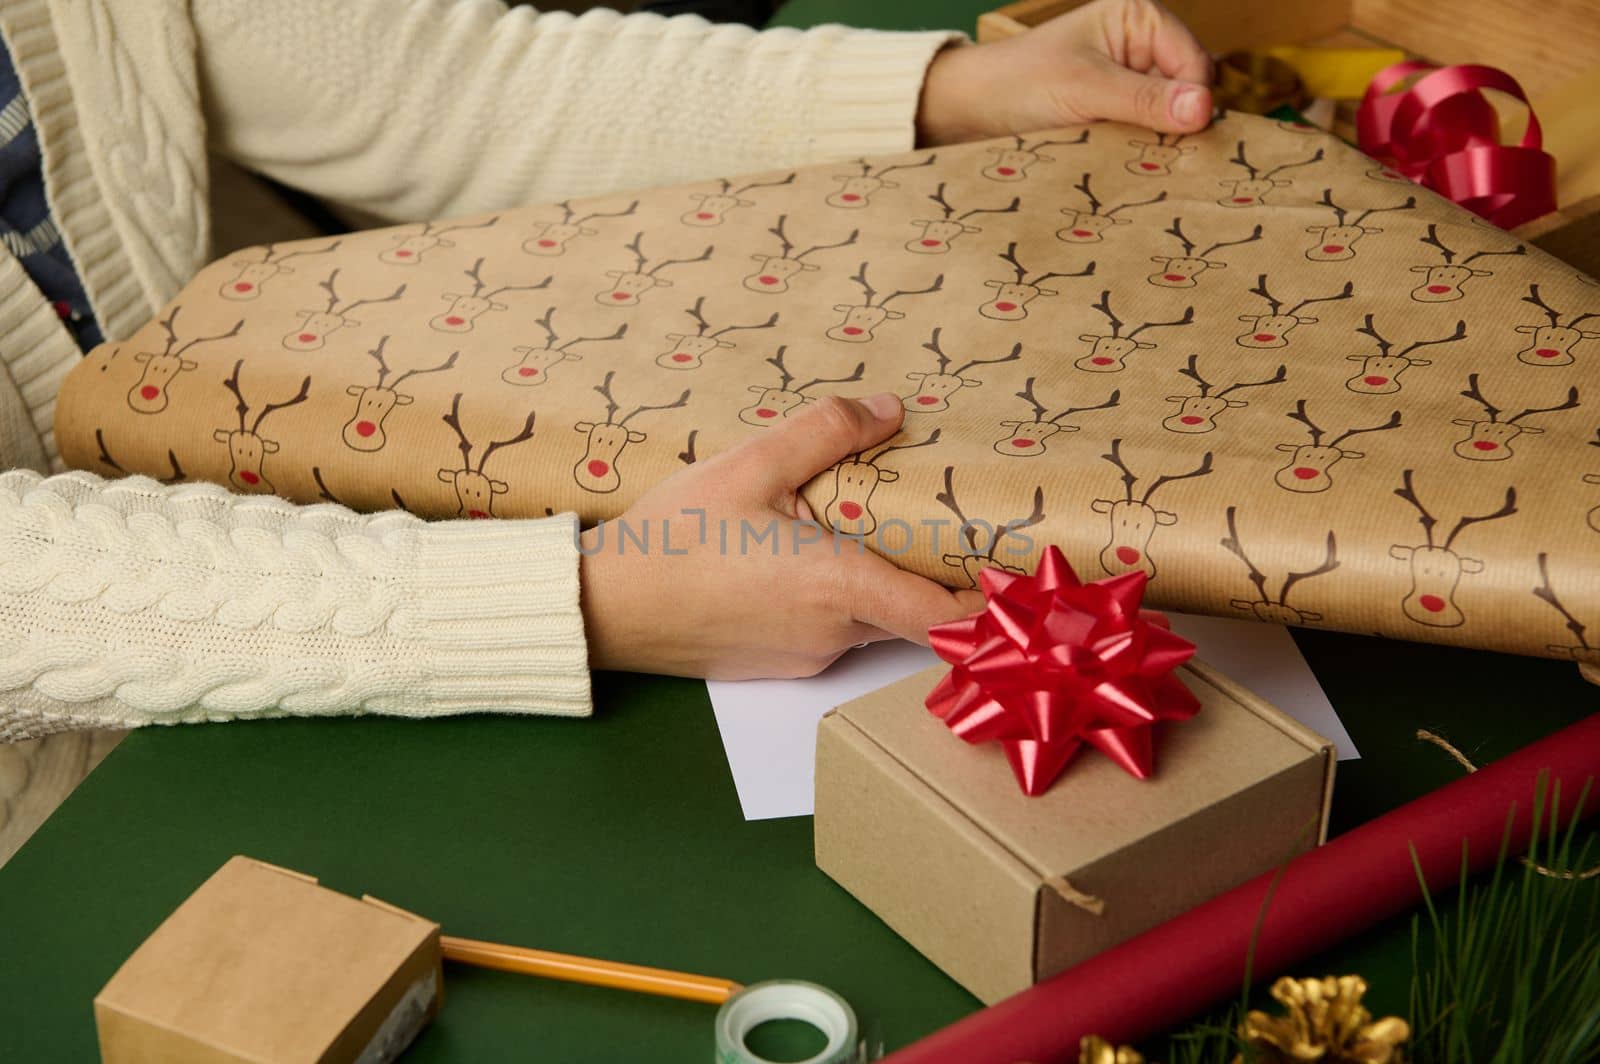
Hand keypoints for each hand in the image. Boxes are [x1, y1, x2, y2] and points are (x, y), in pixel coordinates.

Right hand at [579, 394, 984, 679]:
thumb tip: (891, 410)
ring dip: (876, 584)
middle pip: (912, 613)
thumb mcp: (749, 465)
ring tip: (857, 529)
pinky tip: (795, 559)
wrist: (605, 607)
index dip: (991, 605)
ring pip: (868, 621)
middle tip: (939, 525)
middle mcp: (835, 635)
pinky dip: (834, 602)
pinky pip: (829, 633)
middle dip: (930, 575)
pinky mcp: (776, 664)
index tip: (1020, 581)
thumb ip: (824, 433)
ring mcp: (805, 656)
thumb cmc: (673, 538)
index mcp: (841, 587)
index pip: (946, 616)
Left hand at [917, 0, 1212, 146]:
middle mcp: (1142, 45)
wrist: (972, 110)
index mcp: (1140, 18)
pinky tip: (1128, 167)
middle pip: (1188, 92)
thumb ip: (1144, 100)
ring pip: (1169, 119)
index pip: (1195, 64)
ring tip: (1137, 163)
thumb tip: (1204, 109)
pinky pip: (1146, 135)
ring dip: (1157, 143)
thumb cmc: (1020, 83)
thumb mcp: (1086, 89)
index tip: (1181, 141)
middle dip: (1176, 125)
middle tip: (1159, 159)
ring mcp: (1130, 81)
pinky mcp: (1116, 113)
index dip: (1193, 104)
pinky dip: (1140, 152)